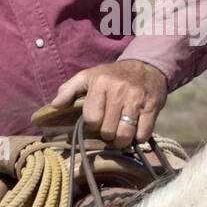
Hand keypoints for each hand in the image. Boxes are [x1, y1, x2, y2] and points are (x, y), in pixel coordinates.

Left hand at [51, 59, 167, 148]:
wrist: (146, 66)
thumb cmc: (112, 76)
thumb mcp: (88, 76)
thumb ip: (69, 90)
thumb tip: (54, 105)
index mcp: (101, 83)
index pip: (92, 118)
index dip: (93, 124)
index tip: (97, 121)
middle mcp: (119, 90)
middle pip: (108, 130)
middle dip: (107, 133)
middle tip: (109, 127)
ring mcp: (137, 99)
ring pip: (125, 135)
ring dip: (121, 140)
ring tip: (120, 132)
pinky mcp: (152, 107)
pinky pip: (143, 134)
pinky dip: (138, 137)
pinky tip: (135, 130)